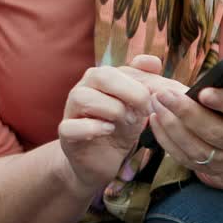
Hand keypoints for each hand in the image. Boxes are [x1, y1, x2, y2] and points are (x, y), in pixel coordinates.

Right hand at [56, 55, 160, 193]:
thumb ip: (147, 83)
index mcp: (102, 79)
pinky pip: (70, 126)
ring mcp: (71, 111)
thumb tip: (154, 61)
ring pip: (82, 97)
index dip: (141, 82)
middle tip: (145, 109)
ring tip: (128, 121)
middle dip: (128, 91)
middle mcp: (84, 89)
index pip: (120, 69)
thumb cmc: (121, 128)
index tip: (157, 97)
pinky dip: (91, 127)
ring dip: (111, 109)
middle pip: (99, 75)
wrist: (104, 160)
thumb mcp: (138, 106)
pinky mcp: (66, 135)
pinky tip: (108, 130)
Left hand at [146, 53, 222, 190]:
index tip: (204, 91)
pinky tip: (155, 120)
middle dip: (186, 112)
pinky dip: (167, 141)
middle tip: (163, 93)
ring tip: (156, 103)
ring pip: (196, 148)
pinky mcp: (212, 171)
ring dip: (172, 126)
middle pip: (213, 132)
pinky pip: (185, 159)